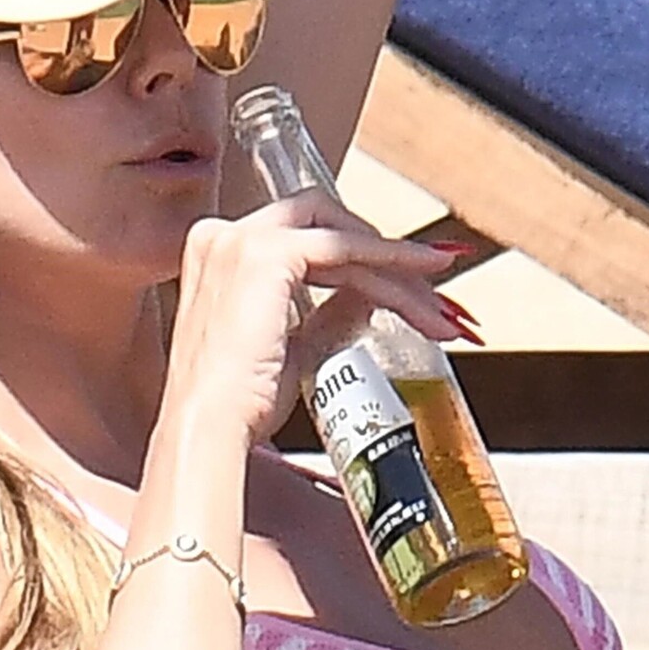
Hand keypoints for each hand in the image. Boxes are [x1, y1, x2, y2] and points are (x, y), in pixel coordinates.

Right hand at [162, 189, 475, 445]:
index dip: (358, 256)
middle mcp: (223, 237)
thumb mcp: (291, 349)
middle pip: (325, 224)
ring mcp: (241, 240)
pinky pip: (345, 250)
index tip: (402, 283)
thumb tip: (370, 295)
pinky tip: (420, 290)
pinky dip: (389, 265)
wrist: (209, 425)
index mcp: (218, 255)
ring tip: (439, 308)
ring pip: (342, 237)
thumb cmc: (238, 406)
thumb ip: (326, 313)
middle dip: (384, 255)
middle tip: (431, 292)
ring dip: (398, 270)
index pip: (302, 237)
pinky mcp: (268, 254)